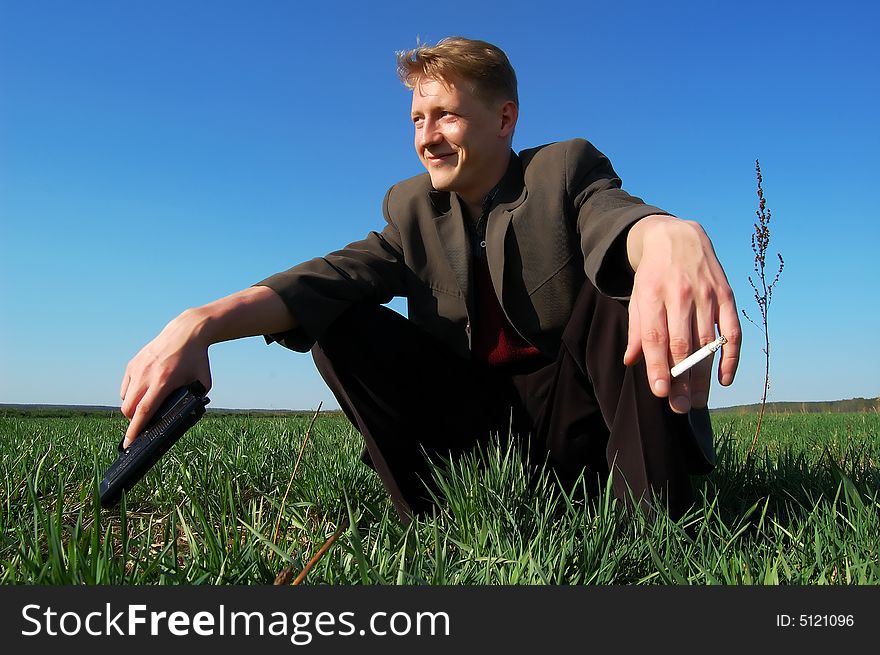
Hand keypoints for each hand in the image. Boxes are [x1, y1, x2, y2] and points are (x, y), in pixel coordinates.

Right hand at [119, 309, 211, 446]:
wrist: (186, 332)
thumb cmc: (197, 359)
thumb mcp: (203, 382)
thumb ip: (196, 400)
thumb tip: (187, 417)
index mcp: (163, 382)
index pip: (144, 411)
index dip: (135, 430)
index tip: (128, 444)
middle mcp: (146, 376)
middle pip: (129, 409)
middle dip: (134, 422)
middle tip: (144, 424)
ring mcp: (137, 368)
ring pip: (125, 399)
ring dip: (131, 409)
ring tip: (145, 408)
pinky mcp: (133, 363)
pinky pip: (125, 387)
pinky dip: (130, 395)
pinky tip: (142, 395)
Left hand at [624, 215, 740, 412]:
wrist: (677, 237)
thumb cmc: (653, 275)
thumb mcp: (638, 297)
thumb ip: (637, 330)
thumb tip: (631, 362)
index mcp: (654, 295)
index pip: (656, 337)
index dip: (658, 366)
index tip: (660, 393)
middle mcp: (681, 295)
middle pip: (683, 345)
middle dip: (682, 379)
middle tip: (680, 407)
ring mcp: (707, 295)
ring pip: (707, 343)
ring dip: (704, 376)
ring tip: (698, 402)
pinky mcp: (726, 295)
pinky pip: (732, 331)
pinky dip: (731, 357)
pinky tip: (723, 379)